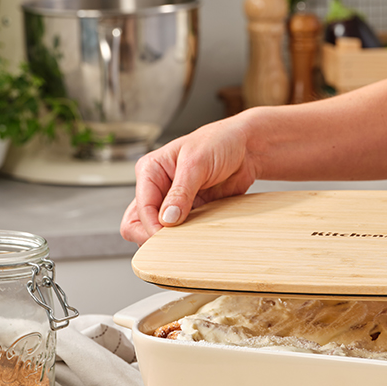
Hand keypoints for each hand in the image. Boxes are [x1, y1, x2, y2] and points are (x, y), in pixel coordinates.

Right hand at [120, 117, 257, 244]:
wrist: (247, 148)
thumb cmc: (220, 141)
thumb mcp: (197, 162)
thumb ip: (181, 192)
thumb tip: (167, 219)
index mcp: (151, 170)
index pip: (141, 207)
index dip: (152, 226)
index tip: (167, 238)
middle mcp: (158, 187)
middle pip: (139, 223)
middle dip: (152, 237)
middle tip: (172, 244)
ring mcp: (174, 202)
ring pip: (159, 231)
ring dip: (171, 239)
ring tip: (189, 238)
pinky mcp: (190, 211)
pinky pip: (183, 232)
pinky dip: (189, 238)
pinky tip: (200, 236)